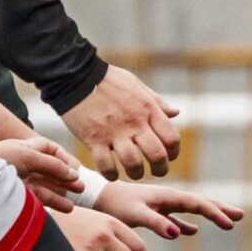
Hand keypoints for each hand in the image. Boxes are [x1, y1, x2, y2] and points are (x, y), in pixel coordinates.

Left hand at [0, 134, 83, 209]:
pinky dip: (54, 202)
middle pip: (49, 169)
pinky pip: (40, 199)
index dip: (63, 156)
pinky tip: (67, 208)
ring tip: (77, 201)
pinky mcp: (17, 197)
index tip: (75, 168)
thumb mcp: (28, 156)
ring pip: (46, 186)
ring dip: (62, 192)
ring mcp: (19, 181)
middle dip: (66, 177)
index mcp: (23, 148)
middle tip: (82, 187)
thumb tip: (74, 174)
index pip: (48, 149)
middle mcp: (22, 164)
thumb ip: (52, 165)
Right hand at [60, 66, 180, 179]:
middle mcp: (134, 122)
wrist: (75, 76)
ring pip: (133, 164)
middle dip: (160, 169)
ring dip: (136, 173)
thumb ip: (156, 102)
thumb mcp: (137, 85)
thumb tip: (175, 113)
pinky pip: (106, 165)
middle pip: (157, 155)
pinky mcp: (93, 139)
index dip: (174, 152)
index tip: (168, 156)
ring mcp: (113, 132)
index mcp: (147, 109)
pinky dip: (111, 174)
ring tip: (134, 172)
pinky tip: (112, 173)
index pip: (171, 138)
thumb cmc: (108, 80)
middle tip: (156, 171)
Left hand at [95, 180, 242, 240]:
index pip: (197, 203)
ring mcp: (162, 204)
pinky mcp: (153, 212)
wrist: (99, 198)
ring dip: (209, 214)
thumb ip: (157, 223)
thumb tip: (178, 233)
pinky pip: (176, 218)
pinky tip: (193, 231)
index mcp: (167, 196)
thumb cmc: (116, 206)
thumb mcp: (136, 214)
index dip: (215, 212)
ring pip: (191, 209)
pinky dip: (187, 224)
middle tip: (240, 216)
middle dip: (220, 209)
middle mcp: (168, 197)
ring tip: (226, 220)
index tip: (230, 223)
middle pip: (200, 202)